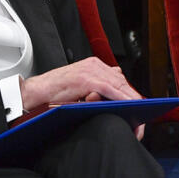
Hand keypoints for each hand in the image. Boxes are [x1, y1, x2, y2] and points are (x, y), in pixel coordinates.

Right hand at [20, 57, 141, 110]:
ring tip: (140, 111)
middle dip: (133, 98)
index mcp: (93, 65)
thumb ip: (97, 86)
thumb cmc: (54, 93)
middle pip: (121, 81)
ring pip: (118, 84)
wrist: (34, 93)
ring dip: (130, 99)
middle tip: (144, 112)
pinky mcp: (85, 78)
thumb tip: (115, 88)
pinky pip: (108, 88)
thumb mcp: (80, 88)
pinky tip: (129, 106)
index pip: (118, 79)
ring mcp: (89, 70)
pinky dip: (120, 97)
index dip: (130, 92)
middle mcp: (93, 64)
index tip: (140, 104)